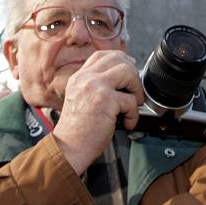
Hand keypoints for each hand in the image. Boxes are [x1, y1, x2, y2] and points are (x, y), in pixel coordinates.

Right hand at [52, 50, 143, 174]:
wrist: (68, 148)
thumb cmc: (77, 130)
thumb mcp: (81, 99)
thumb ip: (95, 86)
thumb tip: (122, 78)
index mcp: (79, 77)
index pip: (101, 55)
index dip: (119, 59)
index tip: (128, 69)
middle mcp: (86, 78)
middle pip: (118, 59)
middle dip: (133, 73)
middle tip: (135, 90)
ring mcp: (95, 86)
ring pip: (128, 72)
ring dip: (137, 89)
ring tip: (134, 104)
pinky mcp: (105, 100)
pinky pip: (130, 100)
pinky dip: (134, 114)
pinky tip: (127, 122)